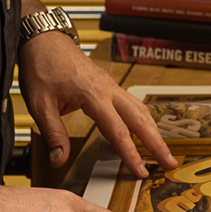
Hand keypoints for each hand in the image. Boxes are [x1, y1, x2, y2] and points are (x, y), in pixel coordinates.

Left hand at [17, 19, 177, 176]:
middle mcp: (108, 89)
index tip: (141, 171)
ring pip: (140, 110)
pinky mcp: (108, 84)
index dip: (132, 154)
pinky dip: (142, 119)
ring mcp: (111, 85)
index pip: (119, 131)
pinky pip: (132, 103)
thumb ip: (53, 134)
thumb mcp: (40, 105)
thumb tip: (59, 159)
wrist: (43, 40)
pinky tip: (144, 130)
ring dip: (154, 131)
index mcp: (94, 94)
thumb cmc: (42, 67)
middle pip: (141, 119)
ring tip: (162, 151)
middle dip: (158, 143)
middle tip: (170, 162)